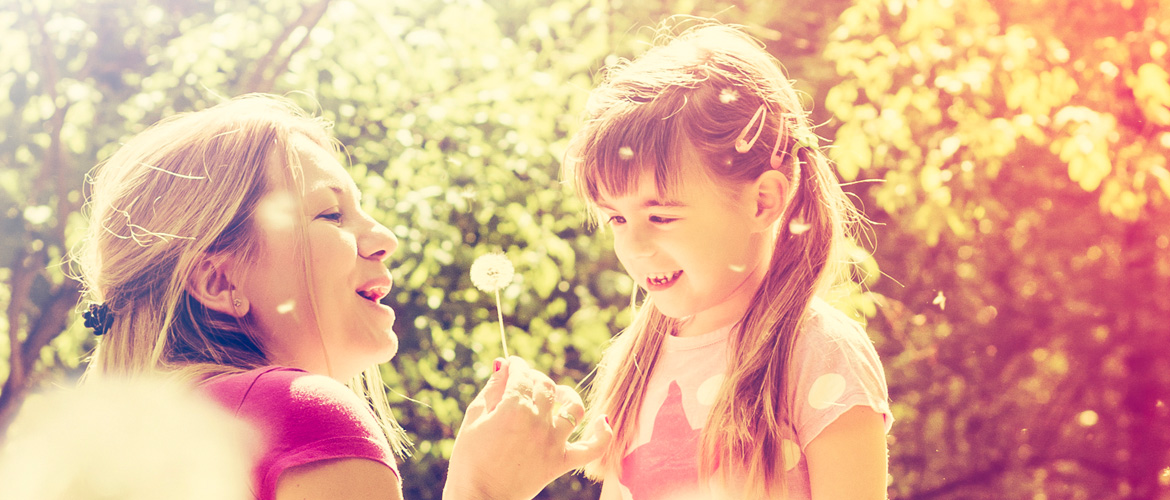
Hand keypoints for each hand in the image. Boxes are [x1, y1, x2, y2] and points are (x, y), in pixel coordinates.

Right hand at [444, 357, 611, 499]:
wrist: (479, 499)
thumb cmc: (469, 459)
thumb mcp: (473, 418)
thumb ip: (492, 388)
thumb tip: (503, 364)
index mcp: (514, 407)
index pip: (522, 373)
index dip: (516, 365)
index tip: (511, 365)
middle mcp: (538, 421)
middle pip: (546, 386)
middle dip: (534, 378)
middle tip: (523, 383)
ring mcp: (553, 442)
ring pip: (573, 408)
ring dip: (567, 396)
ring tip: (557, 398)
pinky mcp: (561, 462)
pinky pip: (592, 448)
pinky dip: (602, 434)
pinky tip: (602, 421)